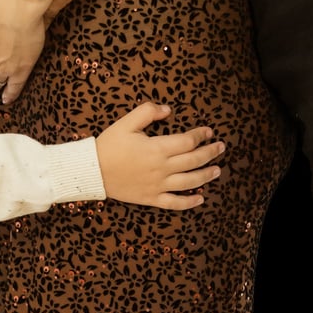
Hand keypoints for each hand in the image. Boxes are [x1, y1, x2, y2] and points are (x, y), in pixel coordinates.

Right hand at [95, 103, 224, 210]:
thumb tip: (168, 110)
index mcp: (157, 148)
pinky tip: (200, 199)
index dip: (201, 135)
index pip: (187, 141)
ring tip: (217, 170)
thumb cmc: (108, 145)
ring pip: (190, 182)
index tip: (208, 131)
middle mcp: (162, 168)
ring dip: (206, 175)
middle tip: (220, 147)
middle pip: (193, 160)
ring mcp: (158, 185)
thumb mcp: (125, 123)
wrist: (92, 170)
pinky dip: (189, 202)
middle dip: (210, 153)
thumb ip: (147, 112)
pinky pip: (175, 203)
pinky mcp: (151, 198)